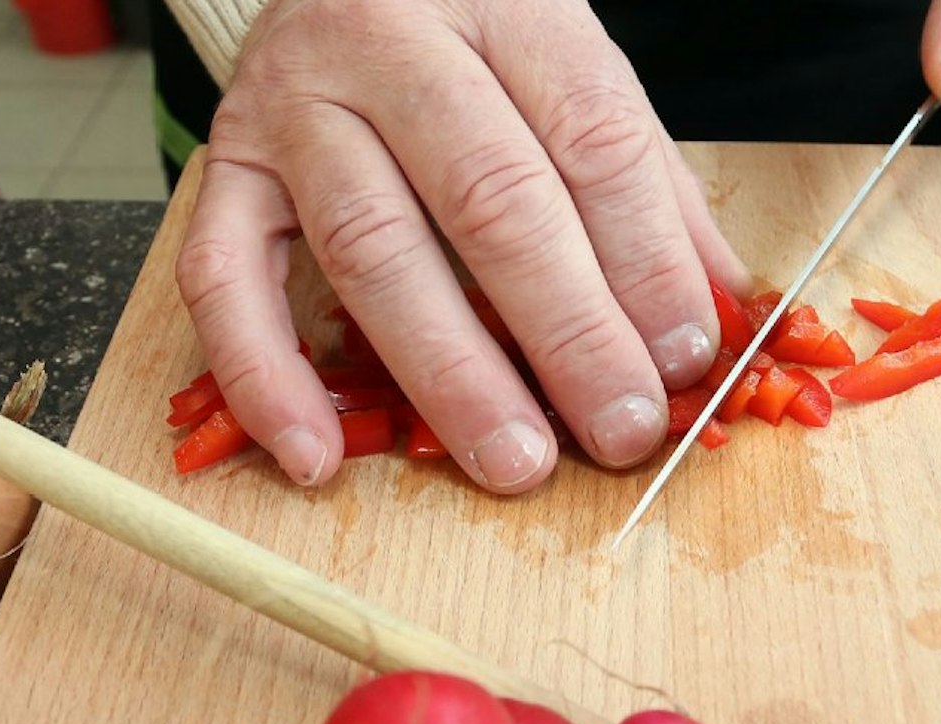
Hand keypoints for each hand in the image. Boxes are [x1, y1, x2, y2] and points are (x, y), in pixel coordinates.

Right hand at [177, 0, 748, 494]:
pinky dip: (266, 377)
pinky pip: (224, 280)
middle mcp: (386, 40)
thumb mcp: (572, 72)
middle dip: (568, 333)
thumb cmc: (472, 37)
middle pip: (491, 200)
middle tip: (619, 429)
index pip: (591, 137)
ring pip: (372, 248)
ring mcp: (291, 104)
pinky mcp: (223, 164)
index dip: (646, 258)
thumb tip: (717, 314)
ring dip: (449, 372)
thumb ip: (647, 187)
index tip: (686, 357)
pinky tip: (316, 457)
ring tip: (514, 461)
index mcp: (503, 1)